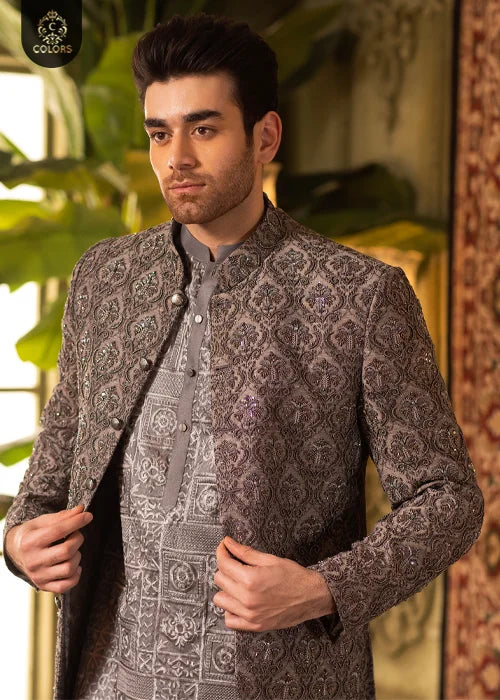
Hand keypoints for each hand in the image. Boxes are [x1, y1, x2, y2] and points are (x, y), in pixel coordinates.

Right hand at [4, 504, 92, 592]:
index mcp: (30, 542)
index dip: (76, 522)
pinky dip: (75, 575)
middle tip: (76, 535)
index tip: (88, 516)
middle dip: (78, 539)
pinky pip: (66, 585)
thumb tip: (81, 510)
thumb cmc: (31, 534)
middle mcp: (33, 561)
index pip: (58, 531)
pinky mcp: (44, 585)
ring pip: (69, 568)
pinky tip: (73, 565)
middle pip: (66, 551)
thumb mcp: (42, 522)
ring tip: (72, 550)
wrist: (15, 551)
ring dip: (77, 556)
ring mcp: (38, 576)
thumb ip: (62, 516)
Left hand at [213, 536, 335, 631]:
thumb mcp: (269, 559)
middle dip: (226, 568)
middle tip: (236, 564)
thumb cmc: (293, 576)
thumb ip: (245, 552)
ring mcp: (249, 615)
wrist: (311, 596)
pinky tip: (240, 601)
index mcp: (250, 579)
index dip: (222, 552)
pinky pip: (229, 620)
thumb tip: (227, 543)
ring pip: (220, 600)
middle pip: (219, 580)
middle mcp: (247, 599)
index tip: (224, 547)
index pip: (224, 563)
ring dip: (226, 589)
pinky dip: (231, 610)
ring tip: (239, 583)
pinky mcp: (254, 626)